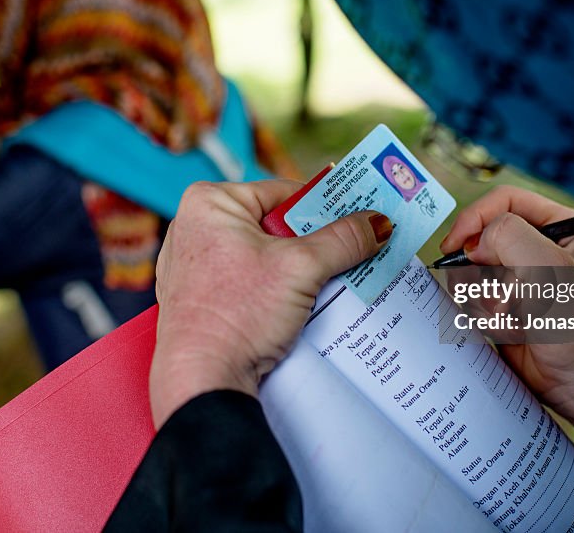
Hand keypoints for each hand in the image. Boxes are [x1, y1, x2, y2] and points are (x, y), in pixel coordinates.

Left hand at [149, 180, 391, 427]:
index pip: (283, 193)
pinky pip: (249, 280)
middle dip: (312, 243)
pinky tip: (299, 306)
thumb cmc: (237, 314)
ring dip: (298, 270)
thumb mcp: (301, 268)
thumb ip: (344, 240)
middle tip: (349, 254)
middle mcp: (194, 227)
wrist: (203, 381)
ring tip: (327, 284)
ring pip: (264, 255)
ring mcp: (194, 265)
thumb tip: (378, 223)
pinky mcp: (200, 298)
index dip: (324, 208)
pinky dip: (275, 290)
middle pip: (275, 225)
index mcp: (209, 202)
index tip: (357, 220)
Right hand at [441, 186, 573, 450]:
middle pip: (481, 237)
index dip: (477, 218)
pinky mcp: (502, 304)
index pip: (505, 200)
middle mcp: (538, 247)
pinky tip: (512, 332)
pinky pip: (472, 299)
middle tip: (501, 294)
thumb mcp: (549, 270)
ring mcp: (518, 277)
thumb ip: (510, 236)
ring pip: (472, 270)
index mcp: (560, 226)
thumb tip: (475, 242)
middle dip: (484, 269)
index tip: (458, 243)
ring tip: (514, 319)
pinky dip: (485, 318)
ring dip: (485, 298)